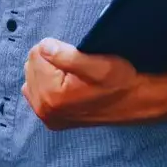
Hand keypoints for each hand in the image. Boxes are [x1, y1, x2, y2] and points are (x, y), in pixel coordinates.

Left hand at [21, 38, 160, 129]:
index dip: (56, 49)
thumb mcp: (100, 65)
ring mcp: (47, 117)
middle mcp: (45, 110)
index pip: (36, 54)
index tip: (75, 57)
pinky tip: (64, 85)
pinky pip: (35, 91)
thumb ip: (68, 56)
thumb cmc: (121, 81)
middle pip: (31, 66)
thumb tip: (43, 47)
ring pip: (32, 77)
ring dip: (48, 71)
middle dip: (50, 61)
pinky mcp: (51, 120)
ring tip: (71, 76)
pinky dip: (46, 83)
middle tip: (75, 67)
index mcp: (52, 97)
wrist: (135, 102)